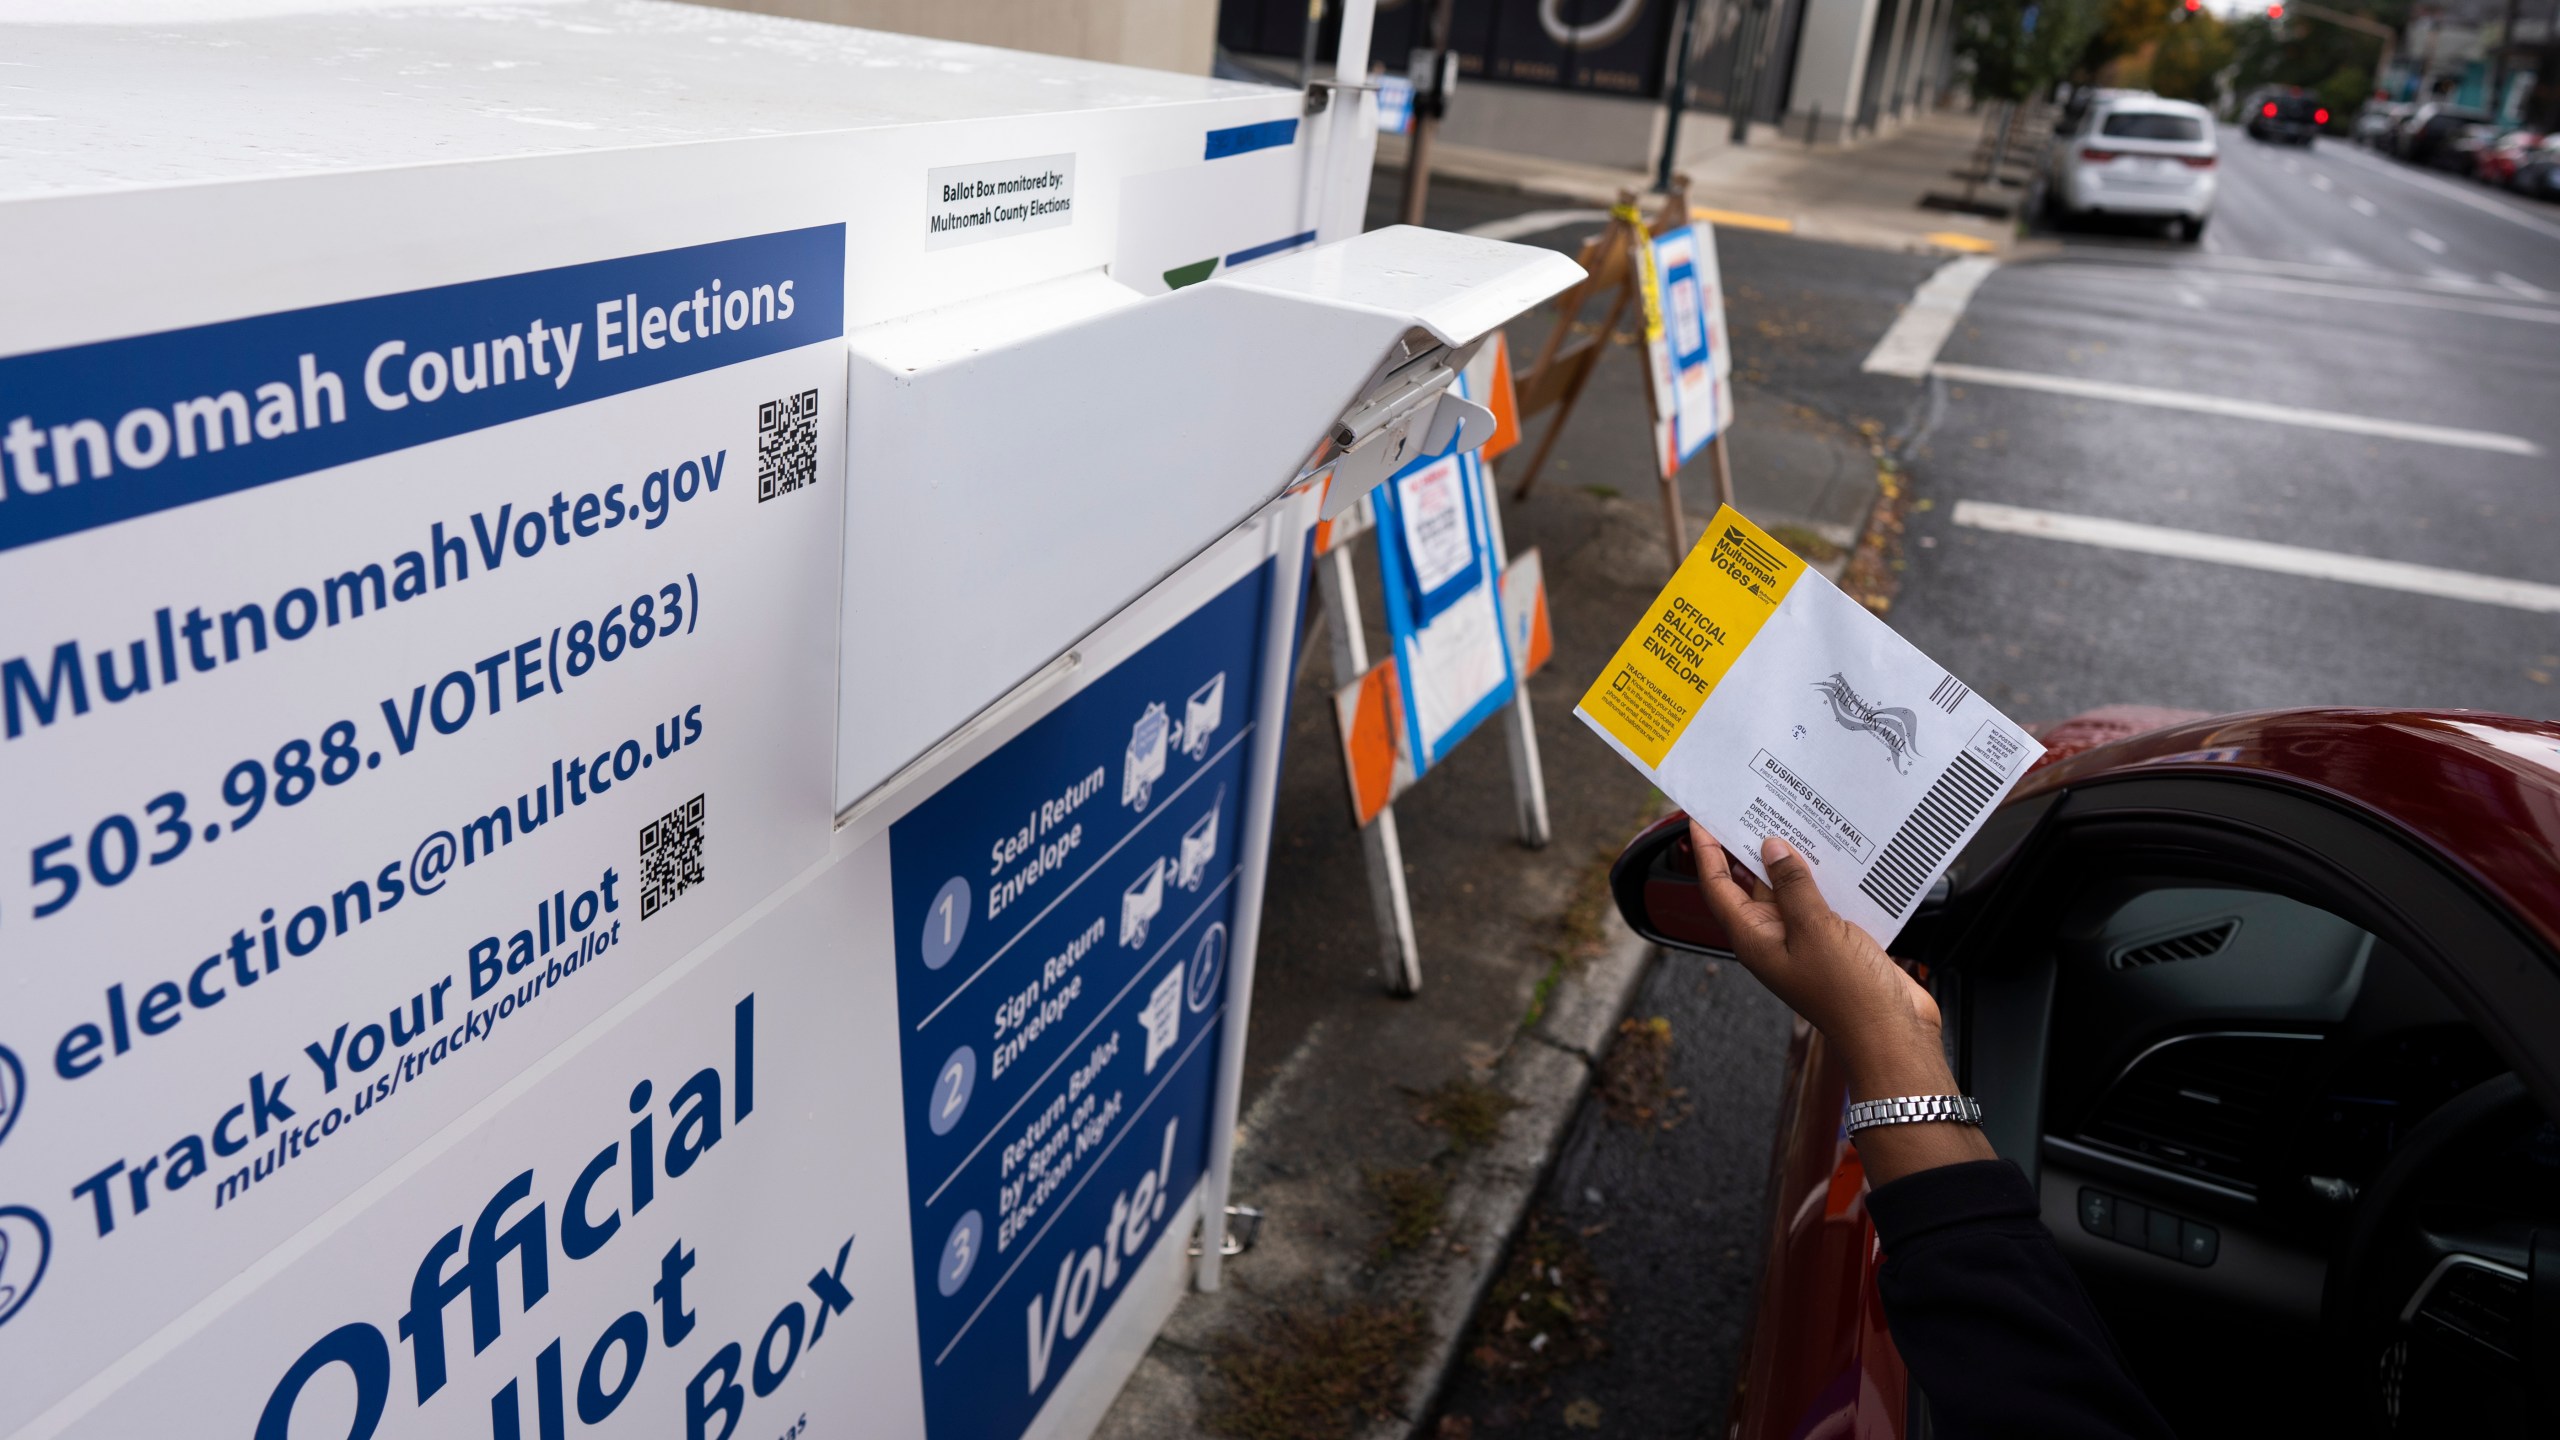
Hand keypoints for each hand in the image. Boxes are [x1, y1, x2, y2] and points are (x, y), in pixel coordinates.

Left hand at [1691, 821, 1994, 1180]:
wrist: (1892, 1034)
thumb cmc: (1848, 994)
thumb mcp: (1815, 929)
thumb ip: (1792, 886)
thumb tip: (1771, 849)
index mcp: (1754, 938)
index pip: (1717, 887)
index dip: (1706, 852)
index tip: (1699, 818)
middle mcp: (1774, 937)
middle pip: (1750, 884)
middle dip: (1747, 847)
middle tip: (1749, 805)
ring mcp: (1804, 939)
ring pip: (1789, 889)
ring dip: (1790, 858)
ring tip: (1792, 816)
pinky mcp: (1834, 940)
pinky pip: (1821, 900)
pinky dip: (1824, 876)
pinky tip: (1835, 852)